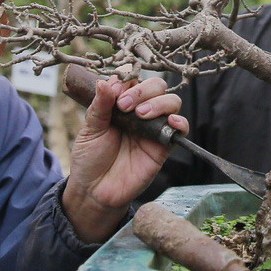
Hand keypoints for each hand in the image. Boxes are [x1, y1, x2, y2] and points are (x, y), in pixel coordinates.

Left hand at [61, 75, 184, 243]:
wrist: (95, 190)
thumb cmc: (90, 159)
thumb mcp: (89, 129)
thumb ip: (99, 105)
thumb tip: (105, 82)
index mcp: (122, 104)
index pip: (134, 79)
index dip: (128, 80)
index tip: (114, 91)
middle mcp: (140, 112)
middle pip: (157, 86)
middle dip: (143, 91)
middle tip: (125, 105)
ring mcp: (153, 128)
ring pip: (171, 102)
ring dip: (158, 103)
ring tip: (140, 115)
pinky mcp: (163, 146)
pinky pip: (181, 129)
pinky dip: (180, 121)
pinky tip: (169, 121)